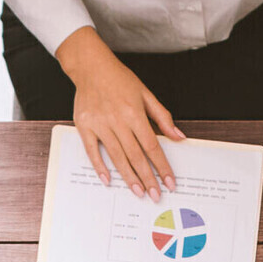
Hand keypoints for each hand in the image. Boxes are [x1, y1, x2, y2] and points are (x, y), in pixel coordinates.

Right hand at [57, 27, 181, 200]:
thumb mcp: (146, 94)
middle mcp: (117, 120)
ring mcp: (99, 124)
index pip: (152, 146)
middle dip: (148, 178)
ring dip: (129, 177)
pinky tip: (108, 180)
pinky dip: (100, 166)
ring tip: (138, 192)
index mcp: (134, 113)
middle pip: (136, 155)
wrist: (90, 66)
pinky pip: (92, 151)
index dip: (162, 166)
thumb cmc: (119, 79)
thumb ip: (162, 117)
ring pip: (117, 157)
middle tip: (155, 196)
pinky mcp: (84, 126)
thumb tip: (178, 136)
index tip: (169, 182)